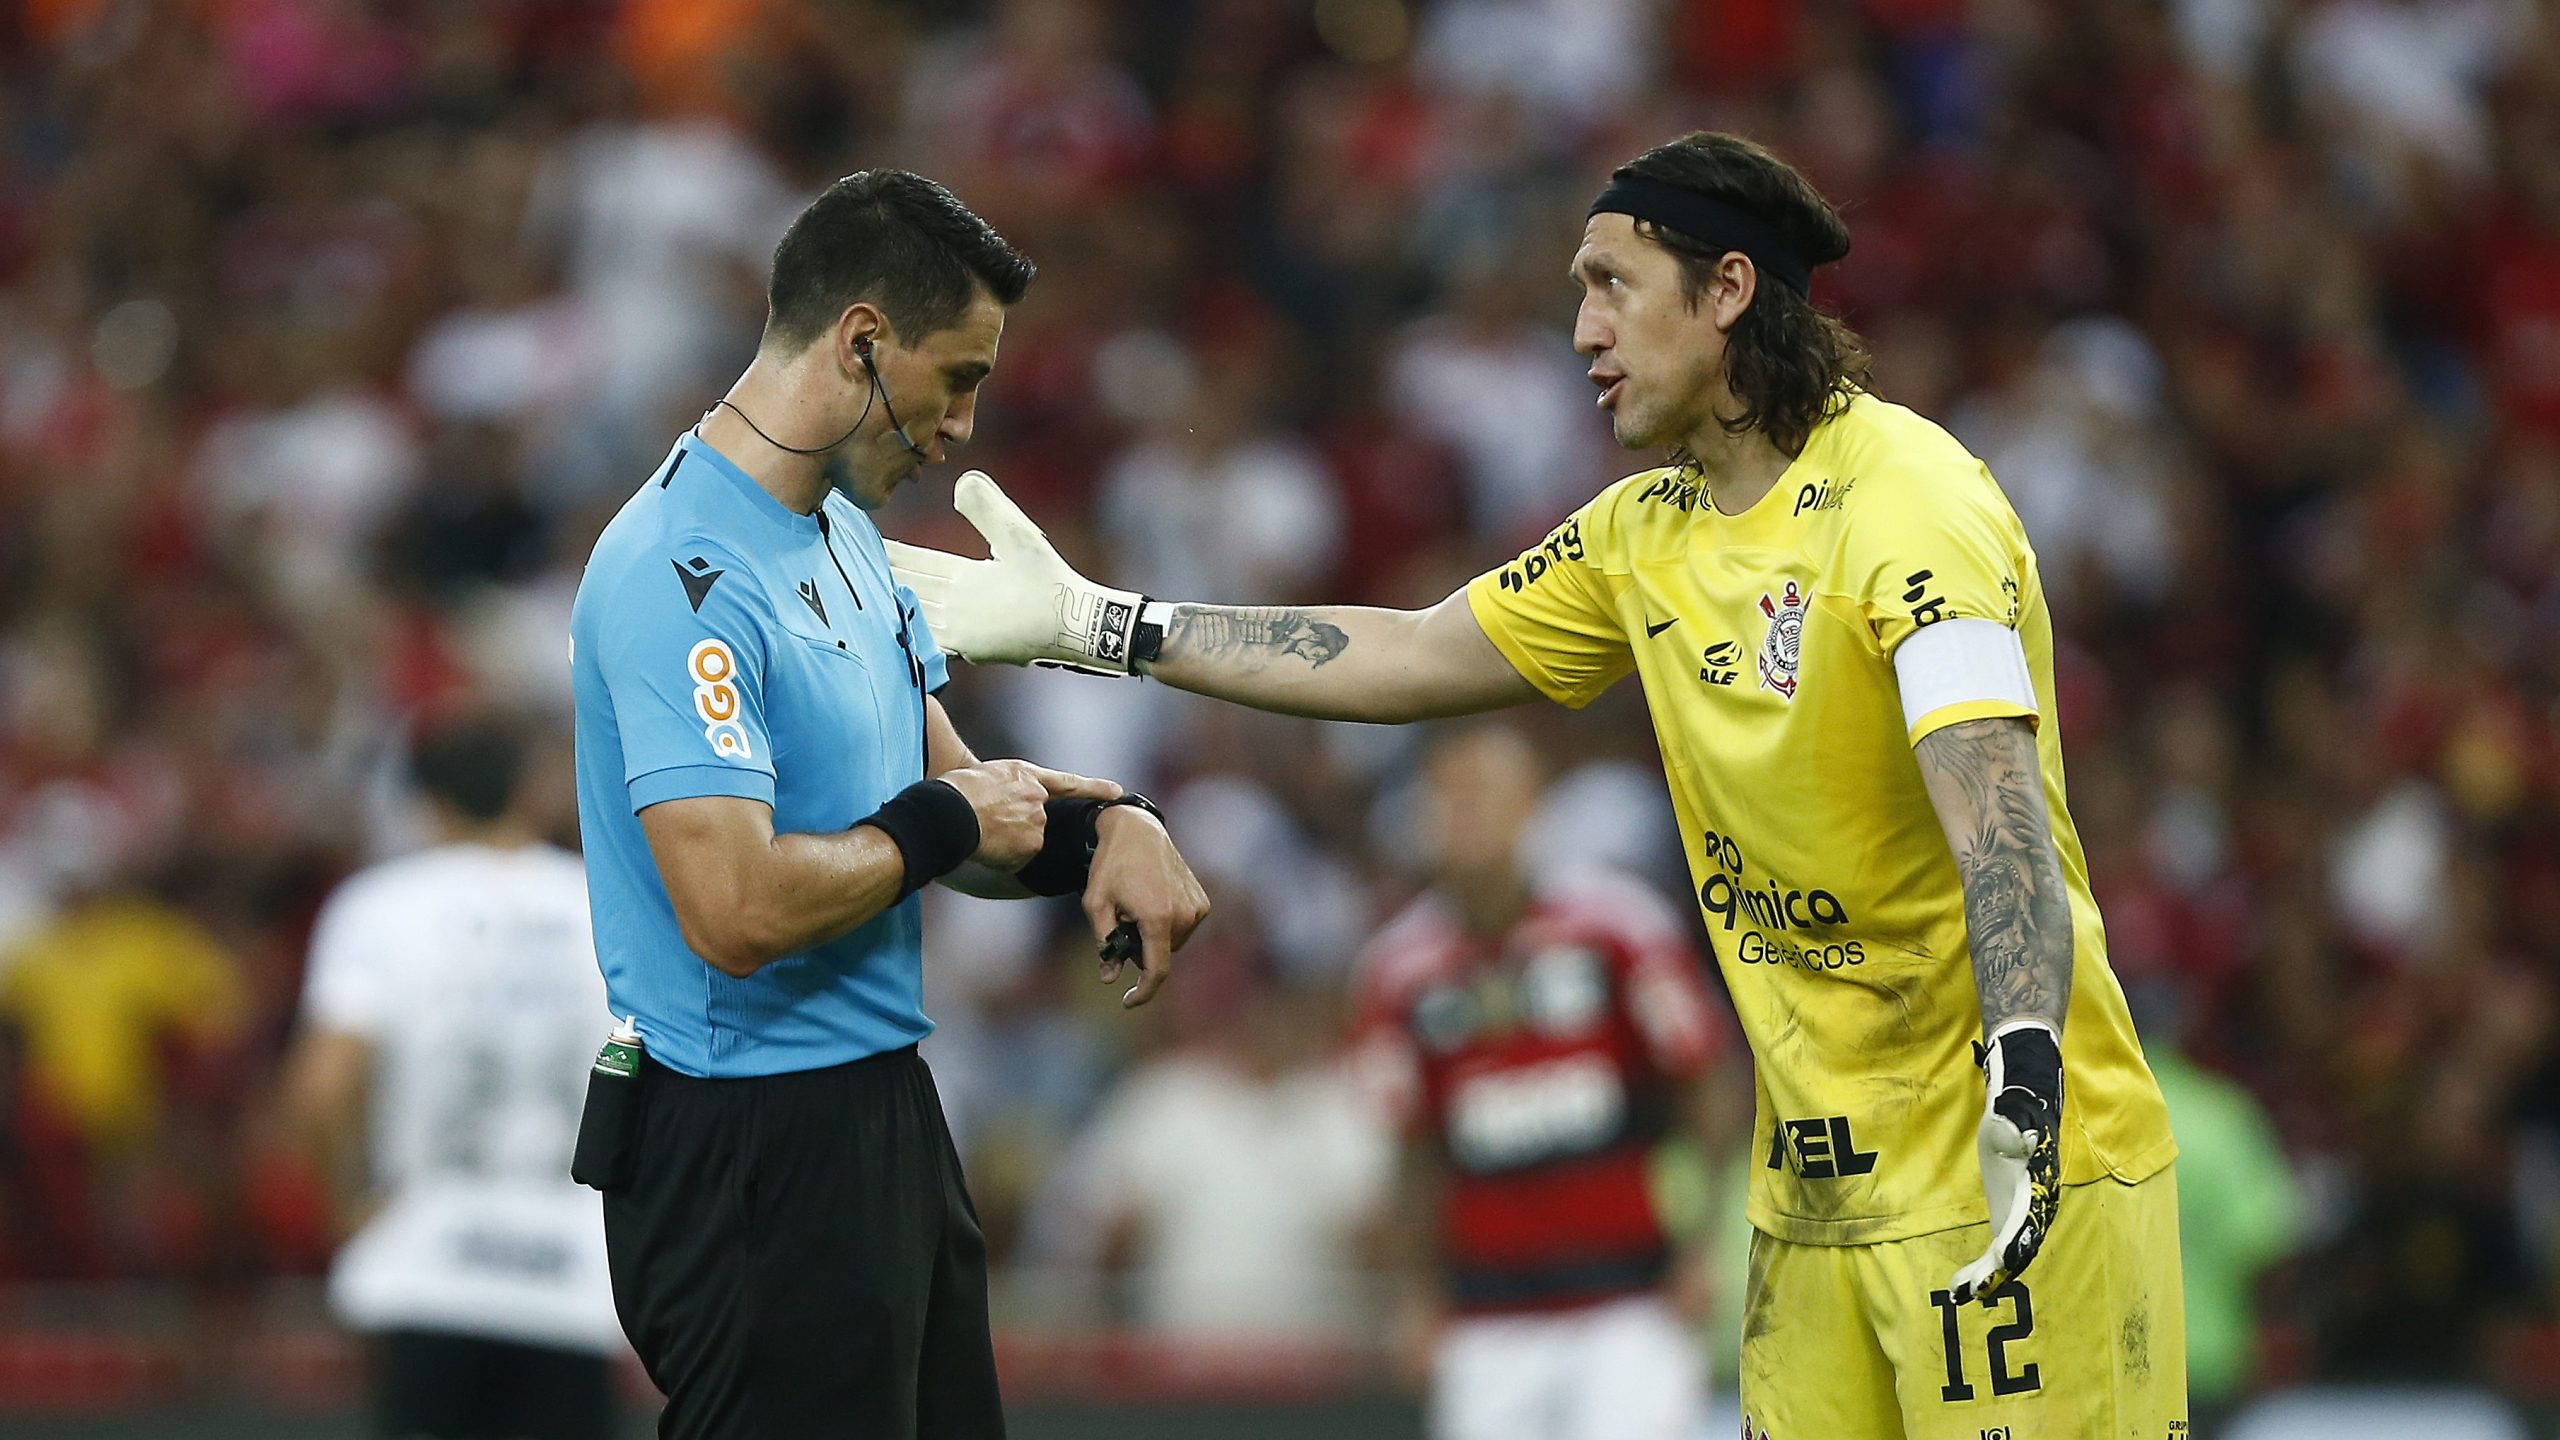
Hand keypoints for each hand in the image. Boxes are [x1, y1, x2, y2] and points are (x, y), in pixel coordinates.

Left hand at [884, 471, 1147, 674]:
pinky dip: (915, 628)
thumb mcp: (1022, 536)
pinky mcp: (973, 653)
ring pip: (917, 616)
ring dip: (894, 603)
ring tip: (868, 595)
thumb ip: (988, 508)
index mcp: (963, 582)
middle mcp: (955, 613)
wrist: (1077, 629)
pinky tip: (907, 626)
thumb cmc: (1052, 582)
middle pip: (909, 590)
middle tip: (846, 566)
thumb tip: (959, 480)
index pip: (914, 563)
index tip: (859, 540)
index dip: (886, 551)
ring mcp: (962, 638)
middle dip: (881, 576)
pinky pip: (933, 640)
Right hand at [937, 760, 1119, 870]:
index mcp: (1026, 776)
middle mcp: (1038, 798)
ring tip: (983, 832)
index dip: (1094, 788)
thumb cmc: (956, 791)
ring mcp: (1037, 822)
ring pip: (1028, 841)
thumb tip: (1006, 809)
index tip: (1117, 792)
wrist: (950, 810)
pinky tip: (987, 846)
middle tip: (988, 823)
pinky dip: (1004, 858)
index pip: (1069, 783)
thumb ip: (1008, 790)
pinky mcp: (1031, 845)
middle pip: (1038, 821)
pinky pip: (1019, 859)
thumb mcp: (987, 777)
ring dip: (1010, 843)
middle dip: (1018, 826)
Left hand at [1082, 804, 1208, 1007]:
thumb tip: (1110, 977)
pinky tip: (1152, 899)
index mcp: (1157, 918)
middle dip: (1139, 950)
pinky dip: (1166, 924)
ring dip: (1153, 936)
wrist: (1137, 830)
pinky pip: (1182, 928)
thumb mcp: (1096, 904)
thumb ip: (1104, 944)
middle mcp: (1184, 915)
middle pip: (1159, 955)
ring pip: (1171, 943)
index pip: (1156, 971)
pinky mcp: (1201, 901)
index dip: (1143, 992)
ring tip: (1136, 906)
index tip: (1128, 1002)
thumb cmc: (1111, 865)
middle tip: (1121, 921)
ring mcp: (1196, 908)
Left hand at [1950, 1020, 2063, 1304]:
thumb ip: (2016, 1128)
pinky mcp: (2011, 1218)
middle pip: (2019, 1248)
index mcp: (2036, 1187)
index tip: (1999, 1265)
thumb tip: (2020, 1136)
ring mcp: (2025, 1216)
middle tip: (1967, 1290)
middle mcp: (2037, 1208)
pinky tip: (1960, 1283)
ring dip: (1987, 1276)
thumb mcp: (2012, 1116)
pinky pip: (2000, 1251)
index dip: (2015, 1246)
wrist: (2025, 1108)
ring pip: (2010, 1255)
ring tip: (1958, 1292)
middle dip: (1996, 1272)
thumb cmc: (2016, 1111)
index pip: (2028, 1223)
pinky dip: (1984, 1270)